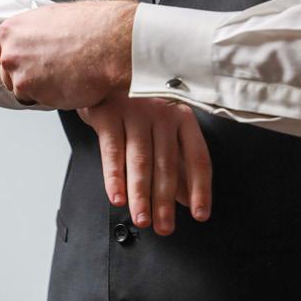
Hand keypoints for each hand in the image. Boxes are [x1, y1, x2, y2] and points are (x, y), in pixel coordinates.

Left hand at [0, 0, 136, 107]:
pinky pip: (41, 102)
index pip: (0, 53)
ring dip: (41, 90)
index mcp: (13, 29)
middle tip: (52, 73)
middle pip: (9, 75)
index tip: (28, 63)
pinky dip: (54, 99)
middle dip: (28, 77)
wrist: (113, 43)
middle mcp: (11, 52)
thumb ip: (41, 30)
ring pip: (24, 93)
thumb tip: (46, 35)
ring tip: (67, 78)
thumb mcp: (60, 14)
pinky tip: (72, 85)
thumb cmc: (96, 25)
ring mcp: (21, 76)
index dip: (18, 60)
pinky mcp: (36, 95)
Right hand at [77, 92, 211, 235]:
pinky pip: (113, 151)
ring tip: (142, 219)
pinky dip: (114, 177)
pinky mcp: (109, 113)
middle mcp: (162, 113)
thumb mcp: (160, 129)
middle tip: (164, 227)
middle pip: (167, 164)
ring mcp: (135, 111)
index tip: (200, 214)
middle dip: (165, 200)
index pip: (198, 156)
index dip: (200, 188)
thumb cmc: (134, 107)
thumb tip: (187, 198)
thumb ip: (175, 162)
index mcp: (182, 116)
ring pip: (140, 160)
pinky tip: (117, 197)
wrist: (99, 73)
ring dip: (141, 194)